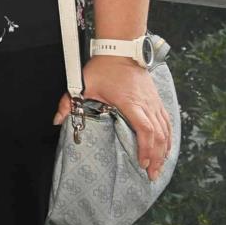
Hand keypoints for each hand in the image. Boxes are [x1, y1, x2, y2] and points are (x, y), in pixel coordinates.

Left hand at [52, 56, 171, 180]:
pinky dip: (168, 137)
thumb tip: (57, 120)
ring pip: (165, 131)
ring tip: (159, 166)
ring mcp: (154, 103)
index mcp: (131, 103)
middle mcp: (146, 105)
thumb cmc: (103, 68)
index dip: (146, 149)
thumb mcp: (83, 84)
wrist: (120, 50)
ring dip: (164, 150)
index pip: (145, 130)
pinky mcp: (156, 100)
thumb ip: (69, 102)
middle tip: (151, 174)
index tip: (142, 164)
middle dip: (156, 157)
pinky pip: (167, 122)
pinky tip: (166, 148)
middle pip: (159, 136)